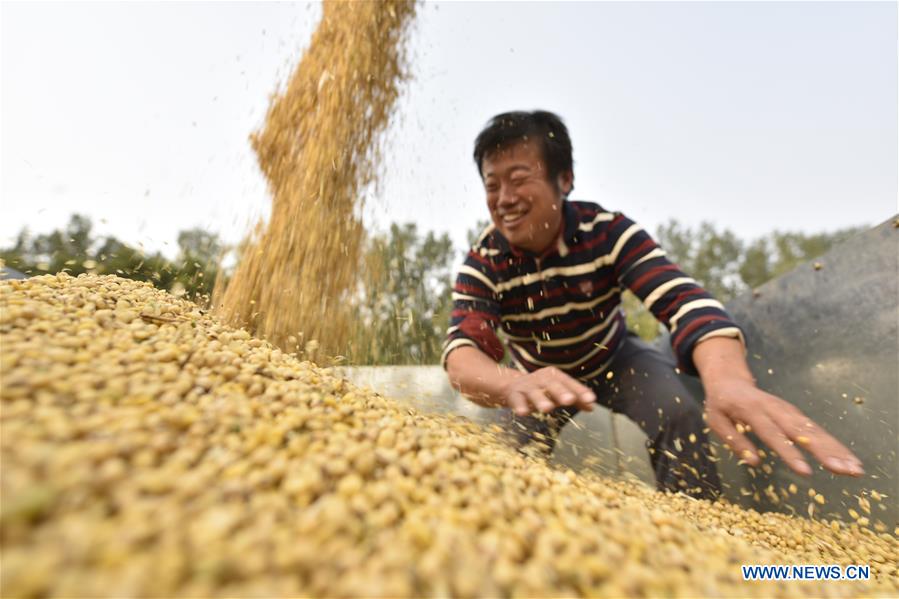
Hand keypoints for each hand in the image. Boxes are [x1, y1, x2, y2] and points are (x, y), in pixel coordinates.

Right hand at [501, 366, 596, 416]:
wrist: (510, 385)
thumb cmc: (540, 389)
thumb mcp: (557, 391)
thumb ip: (575, 398)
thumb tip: (592, 407)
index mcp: (554, 376)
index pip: (569, 383)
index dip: (580, 391)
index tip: (591, 400)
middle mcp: (541, 379)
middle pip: (552, 385)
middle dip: (561, 392)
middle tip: (569, 400)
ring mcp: (527, 386)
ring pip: (534, 393)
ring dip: (541, 400)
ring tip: (547, 409)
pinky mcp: (514, 394)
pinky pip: (517, 400)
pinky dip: (520, 405)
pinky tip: (523, 412)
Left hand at [703, 376, 863, 476]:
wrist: (730, 380)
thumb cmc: (721, 404)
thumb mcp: (716, 421)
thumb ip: (735, 441)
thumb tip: (754, 462)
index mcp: (752, 410)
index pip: (772, 433)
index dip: (788, 452)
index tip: (805, 472)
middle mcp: (775, 409)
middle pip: (802, 431)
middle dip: (825, 452)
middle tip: (846, 470)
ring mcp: (788, 410)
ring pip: (815, 430)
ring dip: (836, 449)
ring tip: (855, 468)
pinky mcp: (796, 414)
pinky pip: (816, 429)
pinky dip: (833, 444)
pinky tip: (848, 459)